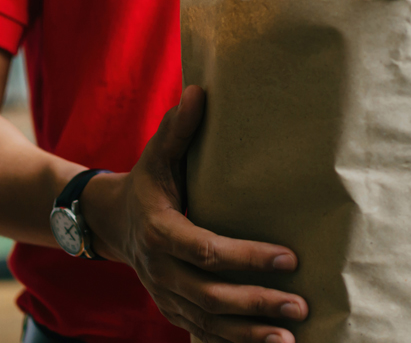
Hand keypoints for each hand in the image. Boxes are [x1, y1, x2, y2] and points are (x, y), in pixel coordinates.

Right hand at [82, 86, 307, 342]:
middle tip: (299, 304)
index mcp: (160, 231)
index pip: (207, 249)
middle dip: (256, 303)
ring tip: (289, 338)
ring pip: (207, 321)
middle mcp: (160, 270)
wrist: (111, 221)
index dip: (248, 256)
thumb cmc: (147, 182)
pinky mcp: (171, 308)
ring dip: (248, 334)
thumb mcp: (157, 154)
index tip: (289, 257)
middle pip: (211, 294)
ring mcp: (164, 294)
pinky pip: (200, 332)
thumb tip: (199, 91)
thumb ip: (178, 128)